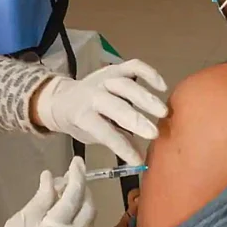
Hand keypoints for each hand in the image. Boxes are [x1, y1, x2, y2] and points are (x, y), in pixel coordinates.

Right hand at [0, 157, 95, 226]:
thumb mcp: (23, 217)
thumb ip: (41, 197)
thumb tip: (52, 176)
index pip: (74, 197)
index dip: (77, 176)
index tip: (76, 161)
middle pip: (88, 207)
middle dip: (84, 187)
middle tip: (71, 174)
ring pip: (89, 217)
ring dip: (83, 199)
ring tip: (66, 187)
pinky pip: (84, 226)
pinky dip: (80, 211)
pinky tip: (66, 205)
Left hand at [34, 60, 167, 164]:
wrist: (62, 97)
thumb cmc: (80, 121)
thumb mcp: (91, 135)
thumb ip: (115, 141)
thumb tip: (139, 158)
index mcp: (82, 115)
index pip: (103, 131)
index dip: (121, 146)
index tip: (138, 160)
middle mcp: (92, 94)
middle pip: (114, 105)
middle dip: (135, 119)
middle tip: (154, 133)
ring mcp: (103, 79)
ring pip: (125, 85)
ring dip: (145, 98)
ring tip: (163, 112)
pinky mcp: (114, 69)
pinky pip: (133, 66)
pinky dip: (149, 73)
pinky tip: (162, 87)